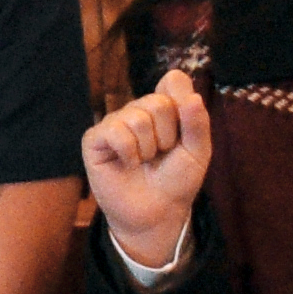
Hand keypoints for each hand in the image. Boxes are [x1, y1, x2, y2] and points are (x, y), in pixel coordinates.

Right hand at [83, 73, 214, 264]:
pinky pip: (115, 132)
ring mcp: (115, 122)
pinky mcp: (95, 139)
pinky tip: (128, 164)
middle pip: (158, 102)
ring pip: (136, 117)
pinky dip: (128, 153)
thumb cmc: (177, 181)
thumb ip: (197, 123)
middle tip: (162, 154)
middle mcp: (137, 110)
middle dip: (167, 136)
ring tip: (145, 161)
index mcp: (164, 108)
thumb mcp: (197, 153)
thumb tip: (193, 95)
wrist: (157, 212)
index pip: (173, 81)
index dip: (181, 102)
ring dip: (148, 148)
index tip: (184, 129)